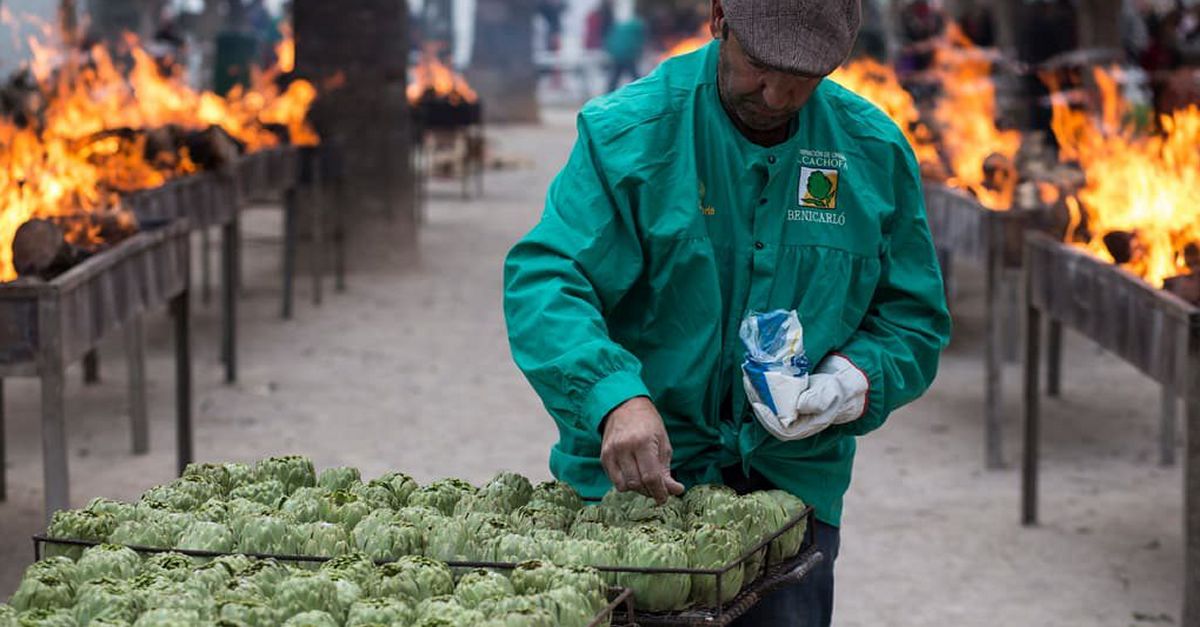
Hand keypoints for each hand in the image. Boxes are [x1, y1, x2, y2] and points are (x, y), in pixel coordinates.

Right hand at [600, 397, 684, 503]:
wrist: (624, 406)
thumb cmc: (648, 424)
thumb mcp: (663, 444)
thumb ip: (666, 470)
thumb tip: (676, 491)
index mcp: (643, 442)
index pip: (651, 477)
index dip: (659, 492)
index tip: (664, 498)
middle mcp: (624, 448)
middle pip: (637, 483)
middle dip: (649, 491)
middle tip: (656, 487)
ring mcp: (611, 452)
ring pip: (624, 486)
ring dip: (637, 488)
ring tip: (645, 480)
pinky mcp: (604, 456)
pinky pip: (614, 481)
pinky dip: (625, 483)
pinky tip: (633, 474)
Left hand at [746, 354, 868, 441]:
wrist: (840, 383)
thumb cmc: (836, 390)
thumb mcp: (831, 393)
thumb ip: (818, 400)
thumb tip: (800, 405)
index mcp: (805, 426)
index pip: (781, 430)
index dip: (767, 419)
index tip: (758, 404)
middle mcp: (793, 422)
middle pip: (768, 417)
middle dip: (756, 399)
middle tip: (749, 382)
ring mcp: (787, 412)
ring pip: (766, 406)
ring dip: (755, 391)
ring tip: (749, 375)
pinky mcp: (783, 401)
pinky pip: (768, 397)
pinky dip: (760, 386)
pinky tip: (755, 373)